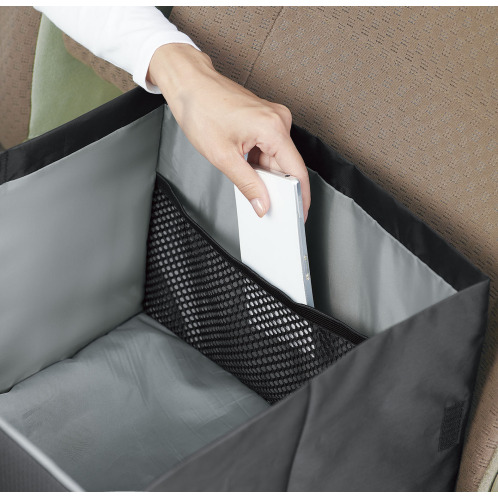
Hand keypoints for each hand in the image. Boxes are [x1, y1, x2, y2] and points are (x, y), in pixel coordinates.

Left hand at [147, 43, 310, 219]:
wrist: (189, 84)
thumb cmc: (201, 109)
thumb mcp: (223, 157)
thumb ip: (247, 185)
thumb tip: (262, 204)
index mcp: (273, 127)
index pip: (297, 171)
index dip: (300, 197)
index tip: (299, 214)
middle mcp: (278, 119)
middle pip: (287, 165)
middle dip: (278, 188)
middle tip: (264, 205)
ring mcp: (272, 118)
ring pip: (277, 158)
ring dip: (265, 174)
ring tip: (244, 177)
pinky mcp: (265, 119)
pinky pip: (269, 148)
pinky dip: (259, 162)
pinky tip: (245, 166)